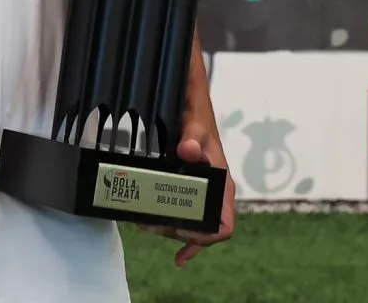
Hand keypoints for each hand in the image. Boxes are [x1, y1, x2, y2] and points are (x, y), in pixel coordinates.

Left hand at [139, 121, 234, 266]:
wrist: (192, 111)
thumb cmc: (199, 121)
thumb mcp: (196, 128)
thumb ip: (193, 138)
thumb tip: (188, 151)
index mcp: (222, 187)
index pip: (223, 225)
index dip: (206, 236)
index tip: (183, 233)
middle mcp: (214, 196)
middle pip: (201, 230)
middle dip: (178, 233)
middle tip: (151, 225)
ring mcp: (201, 195)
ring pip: (189, 224)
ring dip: (169, 229)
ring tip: (144, 223)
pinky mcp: (188, 191)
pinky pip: (185, 219)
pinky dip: (180, 237)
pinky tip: (177, 255)